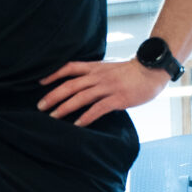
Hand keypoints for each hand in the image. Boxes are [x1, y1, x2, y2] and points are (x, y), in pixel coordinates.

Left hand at [38, 56, 171, 127]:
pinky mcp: (119, 98)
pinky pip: (99, 108)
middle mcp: (98, 76)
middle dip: (54, 96)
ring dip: (65, 107)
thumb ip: (94, 75)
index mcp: (95, 67)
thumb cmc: (130, 72)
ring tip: (53, 117)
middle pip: (71, 85)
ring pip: (81, 96)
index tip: (40, 82)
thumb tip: (80, 86)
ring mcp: (108, 87)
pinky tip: (78, 124)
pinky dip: (87, 116)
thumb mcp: (108, 68)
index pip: (69, 67)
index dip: (53, 74)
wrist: (152, 70)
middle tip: (40, 107)